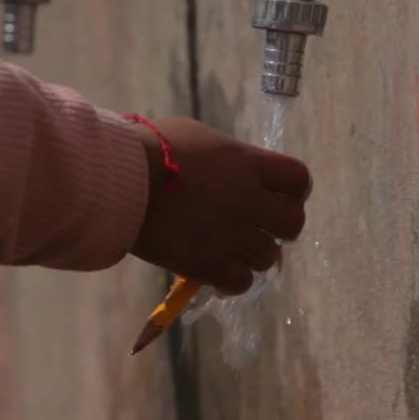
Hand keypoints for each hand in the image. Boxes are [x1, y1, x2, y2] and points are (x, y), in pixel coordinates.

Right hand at [129, 117, 310, 295]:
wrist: (119, 180)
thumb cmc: (150, 147)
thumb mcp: (198, 137)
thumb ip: (226, 157)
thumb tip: (231, 169)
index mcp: (248, 164)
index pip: (299, 179)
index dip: (295, 190)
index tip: (280, 195)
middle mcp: (249, 201)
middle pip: (293, 224)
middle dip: (280, 227)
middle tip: (259, 227)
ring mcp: (231, 236)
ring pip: (269, 257)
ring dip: (253, 254)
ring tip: (231, 249)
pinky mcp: (208, 264)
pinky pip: (241, 282)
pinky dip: (233, 280)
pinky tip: (218, 272)